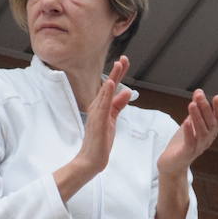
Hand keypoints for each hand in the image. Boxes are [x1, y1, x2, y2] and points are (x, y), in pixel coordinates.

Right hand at [53, 56, 131, 200]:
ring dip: (112, 78)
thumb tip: (126, 92)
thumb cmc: (100, 141)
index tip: (124, 61)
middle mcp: (97, 107)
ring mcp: (97, 114)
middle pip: (108, 86)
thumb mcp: (112, 120)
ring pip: (105, 92)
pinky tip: (110, 84)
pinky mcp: (98, 122)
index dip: (118, 74)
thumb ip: (118, 105)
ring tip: (118, 64)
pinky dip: (106, 94)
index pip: (111, 88)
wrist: (91, 160)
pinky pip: (103, 106)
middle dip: (116, 72)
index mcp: (102, 107)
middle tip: (123, 58)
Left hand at [156, 88, 217, 176]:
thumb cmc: (182, 142)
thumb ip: (195, 109)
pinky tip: (186, 122)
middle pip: (211, 124)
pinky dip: (189, 132)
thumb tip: (199, 91)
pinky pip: (190, 143)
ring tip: (192, 105)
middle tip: (199, 95)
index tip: (217, 97)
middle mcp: (207, 140)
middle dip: (205, 108)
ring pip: (202, 132)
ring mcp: (198, 148)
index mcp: (210, 133)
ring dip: (197, 117)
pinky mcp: (186, 154)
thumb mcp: (190, 123)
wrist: (172, 164)